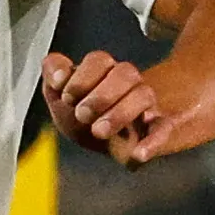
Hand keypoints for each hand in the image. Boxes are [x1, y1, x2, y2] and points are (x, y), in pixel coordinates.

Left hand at [42, 49, 175, 166]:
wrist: (106, 143)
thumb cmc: (82, 116)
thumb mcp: (59, 96)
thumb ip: (52, 75)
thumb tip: (57, 74)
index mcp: (103, 71)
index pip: (99, 60)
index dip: (81, 76)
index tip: (66, 96)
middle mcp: (127, 83)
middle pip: (125, 73)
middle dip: (100, 95)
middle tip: (82, 114)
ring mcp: (144, 104)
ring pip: (144, 96)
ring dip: (120, 114)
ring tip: (99, 131)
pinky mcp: (156, 129)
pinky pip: (162, 130)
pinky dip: (153, 142)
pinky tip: (138, 154)